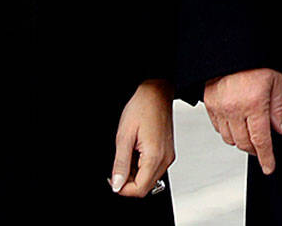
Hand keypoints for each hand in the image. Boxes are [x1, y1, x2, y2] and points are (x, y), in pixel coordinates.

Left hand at [110, 80, 175, 196]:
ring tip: (128, 153)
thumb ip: (121, 164)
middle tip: (118, 165)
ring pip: (149, 179)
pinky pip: (154, 169)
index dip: (122, 189)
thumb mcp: (124, 136)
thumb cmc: (142, 107)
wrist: (157, 93)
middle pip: (145, 187)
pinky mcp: (168, 152)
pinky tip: (136, 151)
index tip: (113, 179)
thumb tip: (117, 184)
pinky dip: (142, 166)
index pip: (139, 189)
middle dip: (128, 182)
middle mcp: (166, 159)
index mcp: (155, 156)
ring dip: (135, 173)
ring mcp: (168, 156)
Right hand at [204, 67, 281, 174]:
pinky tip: (237, 124)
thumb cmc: (255, 61)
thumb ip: (278, 109)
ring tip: (250, 132)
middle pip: (244, 143)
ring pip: (230, 139)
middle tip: (262, 146)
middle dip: (255, 149)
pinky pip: (218, 128)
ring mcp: (220, 108)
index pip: (261, 140)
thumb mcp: (276, 82)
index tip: (269, 167)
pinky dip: (228, 132)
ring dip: (241, 141)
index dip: (266, 157)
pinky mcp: (209, 105)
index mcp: (254, 104)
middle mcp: (235, 109)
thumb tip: (280, 129)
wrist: (232, 47)